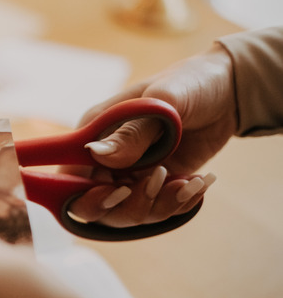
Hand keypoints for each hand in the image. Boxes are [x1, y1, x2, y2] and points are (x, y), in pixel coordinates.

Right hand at [62, 43, 233, 226]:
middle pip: (96, 206)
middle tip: (161, 180)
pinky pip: (157, 211)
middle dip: (128, 205)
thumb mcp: (162, 102)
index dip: (83, 193)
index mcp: (94, 135)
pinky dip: (179, 204)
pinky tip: (199, 182)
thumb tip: (97, 152)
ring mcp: (130, 176)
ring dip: (160, 205)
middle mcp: (105, 160)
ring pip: (128, 214)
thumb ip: (130, 132)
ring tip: (191, 181)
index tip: (118, 191)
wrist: (227, 93)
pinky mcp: (155, 186)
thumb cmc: (187, 84)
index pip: (69, 175)